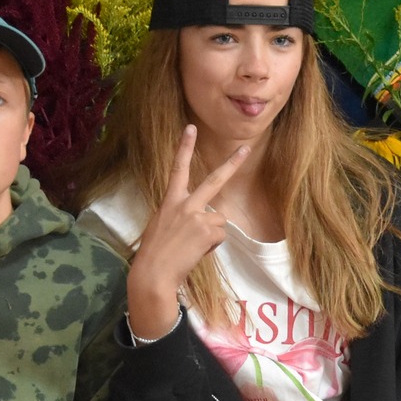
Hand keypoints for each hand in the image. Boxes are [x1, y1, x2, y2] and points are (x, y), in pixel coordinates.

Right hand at [125, 125, 249, 338]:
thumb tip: (200, 220)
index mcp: (170, 201)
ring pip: (218, 220)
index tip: (191, 128)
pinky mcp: (208, 232)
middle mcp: (185, 204)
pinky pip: (218, 236)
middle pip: (214, 180)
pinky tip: (195, 252)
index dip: (184, 147)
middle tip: (246, 149)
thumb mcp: (161, 225)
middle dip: (232, 164)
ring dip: (210, 234)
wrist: (153, 273)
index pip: (177, 168)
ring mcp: (198, 217)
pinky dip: (210, 246)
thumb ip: (180, 215)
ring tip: (190, 247)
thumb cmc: (154, 253)